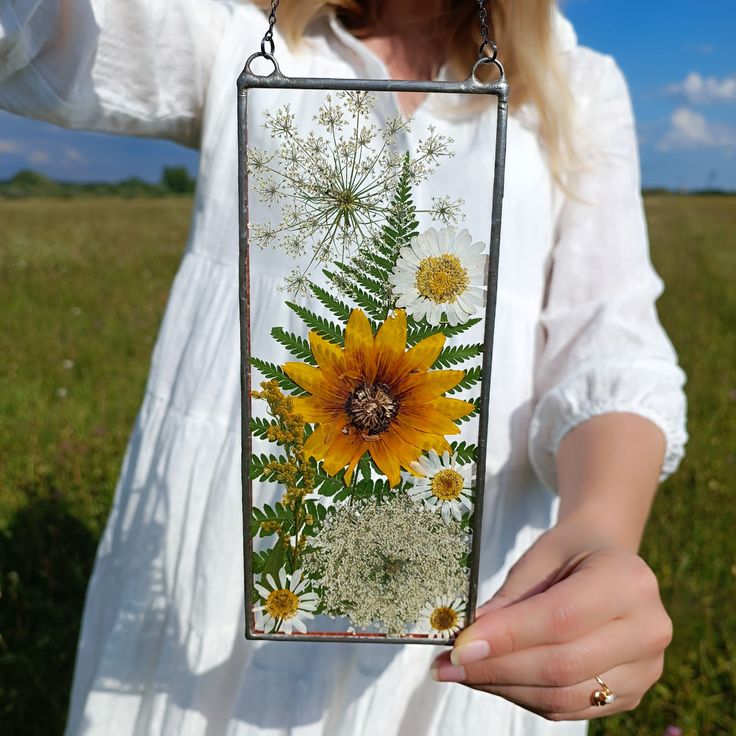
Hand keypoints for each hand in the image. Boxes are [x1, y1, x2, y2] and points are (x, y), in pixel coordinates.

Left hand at [431, 520, 672, 720]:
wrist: (608, 563)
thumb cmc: (568, 554)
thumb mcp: (538, 559)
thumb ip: (509, 601)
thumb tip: (466, 642)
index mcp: (629, 580)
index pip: (560, 619)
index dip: (507, 637)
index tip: (459, 646)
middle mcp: (649, 629)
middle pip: (562, 665)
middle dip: (496, 669)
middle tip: (447, 666)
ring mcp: (646, 669)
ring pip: (563, 696)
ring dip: (504, 688)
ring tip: (460, 674)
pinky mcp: (632, 695)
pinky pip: (569, 708)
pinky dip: (524, 697)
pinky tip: (492, 680)